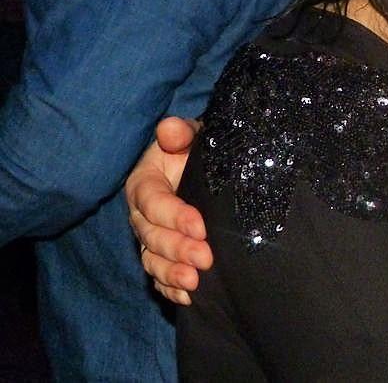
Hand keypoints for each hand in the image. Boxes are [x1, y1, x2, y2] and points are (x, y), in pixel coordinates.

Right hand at [125, 117, 209, 304]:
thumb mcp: (189, 135)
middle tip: (206, 258)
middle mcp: (142, 215)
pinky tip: (187, 297)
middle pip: (152, 236)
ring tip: (195, 283)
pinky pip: (159, 277)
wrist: (197, 167)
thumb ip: (180, 132)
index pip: (153, 202)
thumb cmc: (192, 150)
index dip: (174, 216)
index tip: (200, 227)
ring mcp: (150, 238)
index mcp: (144, 183)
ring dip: (172, 273)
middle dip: (178, 249)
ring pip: (153, 260)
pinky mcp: (161, 256)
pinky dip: (170, 288)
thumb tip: (170, 129)